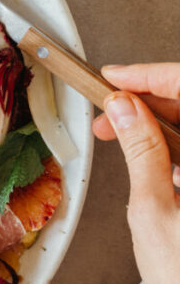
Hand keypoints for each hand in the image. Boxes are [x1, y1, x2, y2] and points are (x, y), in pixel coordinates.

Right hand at [93, 63, 179, 283]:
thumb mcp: (153, 208)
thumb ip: (141, 148)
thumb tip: (125, 106)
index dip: (153, 75)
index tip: (116, 77)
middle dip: (153, 98)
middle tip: (110, 106)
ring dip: (162, 123)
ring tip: (119, 131)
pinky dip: (174, 149)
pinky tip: (150, 158)